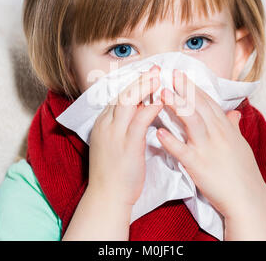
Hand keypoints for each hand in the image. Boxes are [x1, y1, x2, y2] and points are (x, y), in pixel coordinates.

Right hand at [87, 64, 163, 206]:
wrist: (107, 196)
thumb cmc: (115, 173)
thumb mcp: (114, 144)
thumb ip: (123, 127)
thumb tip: (139, 112)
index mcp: (103, 123)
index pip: (119, 96)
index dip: (134, 83)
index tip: (148, 73)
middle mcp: (106, 124)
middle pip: (123, 93)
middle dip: (140, 79)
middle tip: (155, 67)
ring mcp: (115, 134)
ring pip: (128, 101)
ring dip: (145, 87)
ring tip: (160, 76)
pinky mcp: (126, 145)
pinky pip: (139, 120)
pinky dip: (150, 107)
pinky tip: (162, 100)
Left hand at [156, 69, 265, 217]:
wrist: (248, 199)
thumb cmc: (244, 173)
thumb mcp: (240, 145)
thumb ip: (234, 127)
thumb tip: (235, 113)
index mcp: (225, 128)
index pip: (208, 102)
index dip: (194, 87)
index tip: (181, 74)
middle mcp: (217, 134)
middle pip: (199, 105)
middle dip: (184, 87)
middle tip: (169, 72)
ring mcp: (208, 149)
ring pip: (192, 121)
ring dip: (177, 105)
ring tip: (161, 93)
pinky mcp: (199, 166)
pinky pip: (183, 151)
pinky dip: (171, 141)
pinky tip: (159, 133)